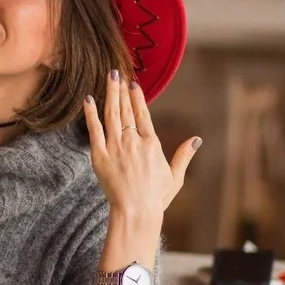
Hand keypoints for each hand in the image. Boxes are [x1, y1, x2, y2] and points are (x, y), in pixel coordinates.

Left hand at [84, 69, 200, 217]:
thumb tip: (196, 140)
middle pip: (125, 109)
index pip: (143, 113)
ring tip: (108, 78)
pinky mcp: (100, 156)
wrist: (136, 212)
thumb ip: (183, 155)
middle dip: (121, 89)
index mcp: (151, 144)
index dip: (137, 97)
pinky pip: (94, 130)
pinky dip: (90, 114)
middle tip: (116, 72)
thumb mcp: (175, 177)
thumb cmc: (156, 198)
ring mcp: (115, 147)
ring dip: (109, 94)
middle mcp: (133, 141)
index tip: (133, 83)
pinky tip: (88, 100)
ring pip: (111, 114)